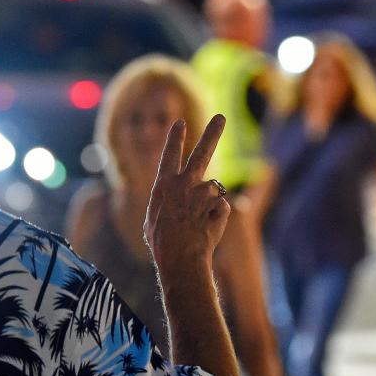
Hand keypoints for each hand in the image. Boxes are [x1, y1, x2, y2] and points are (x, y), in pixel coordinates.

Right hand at [144, 116, 230, 271]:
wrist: (181, 258)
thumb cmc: (162, 243)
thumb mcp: (154, 219)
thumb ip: (167, 201)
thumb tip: (175, 199)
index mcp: (164, 185)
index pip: (170, 155)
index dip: (175, 138)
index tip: (180, 123)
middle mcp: (184, 183)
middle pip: (202, 152)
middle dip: (211, 133)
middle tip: (220, 116)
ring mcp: (203, 193)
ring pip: (212, 190)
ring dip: (208, 204)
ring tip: (197, 223)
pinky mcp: (220, 204)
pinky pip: (221, 207)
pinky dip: (217, 217)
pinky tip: (206, 229)